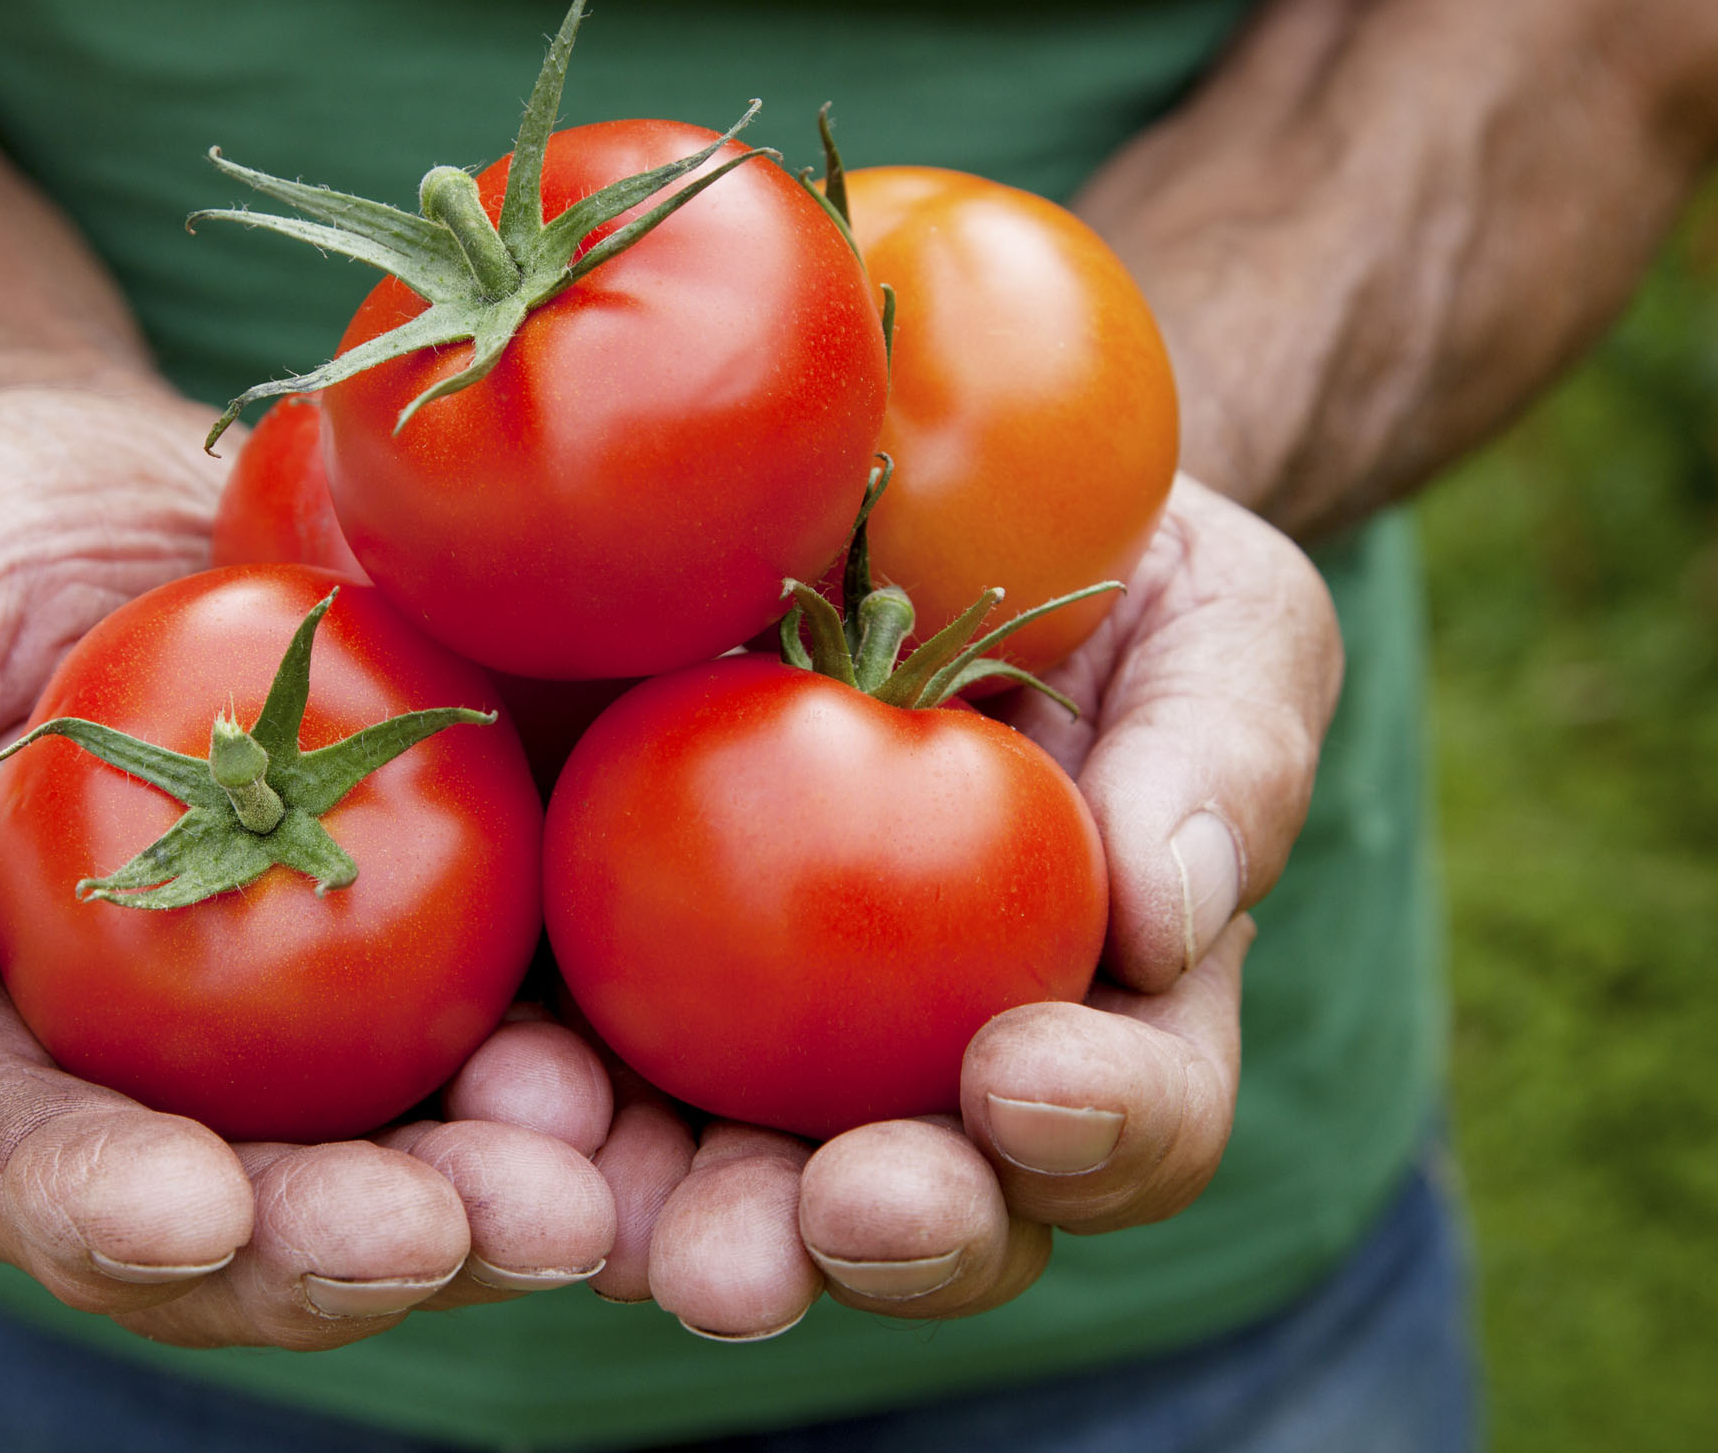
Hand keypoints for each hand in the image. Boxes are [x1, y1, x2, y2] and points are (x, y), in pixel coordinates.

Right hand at [0, 384, 613, 1348]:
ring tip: (578, 1203)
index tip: (191, 1211)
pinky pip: (526, 1057)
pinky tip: (647, 1100)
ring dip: (487, 1219)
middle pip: (238, 1221)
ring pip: (399, 1182)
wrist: (157, 498)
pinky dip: (591, 1105)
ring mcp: (321, 1043)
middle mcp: (161, 1081)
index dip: (100, 1206)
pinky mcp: (456, 963)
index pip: (22, 1156)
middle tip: (440, 1235)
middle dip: (333, 1251)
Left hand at [586, 475, 1342, 1336]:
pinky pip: (552, 1068)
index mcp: (1090, 1015)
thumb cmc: (1102, 559)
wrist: (902, 479)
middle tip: (832, 1215)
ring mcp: (741, 1040)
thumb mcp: (1212, 620)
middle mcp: (911, 1074)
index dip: (1098, 1131)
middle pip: (914, 1213)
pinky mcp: (591, 968)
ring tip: (623, 1223)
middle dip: (881, 1238)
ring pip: (713, 1189)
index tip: (1023, 1078)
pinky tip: (497, 1090)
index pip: (1125, 1121)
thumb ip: (1220, 750)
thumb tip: (1170, 914)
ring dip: (677, 1224)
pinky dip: (527, 1105)